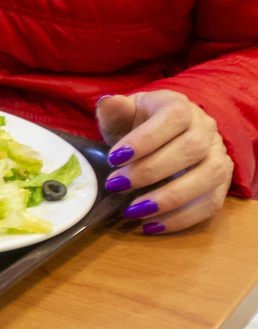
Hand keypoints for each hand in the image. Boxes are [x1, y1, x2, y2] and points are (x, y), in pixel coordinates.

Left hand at [98, 91, 233, 233]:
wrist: (157, 139)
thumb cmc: (136, 126)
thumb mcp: (121, 116)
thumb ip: (114, 112)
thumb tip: (108, 103)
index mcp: (180, 106)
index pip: (174, 117)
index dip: (146, 138)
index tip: (114, 158)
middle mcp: (206, 128)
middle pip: (193, 148)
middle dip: (151, 171)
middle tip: (116, 186)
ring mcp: (218, 155)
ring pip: (209, 176)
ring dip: (171, 198)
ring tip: (134, 211)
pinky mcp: (220, 183)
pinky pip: (212, 203)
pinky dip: (182, 218)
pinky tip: (151, 226)